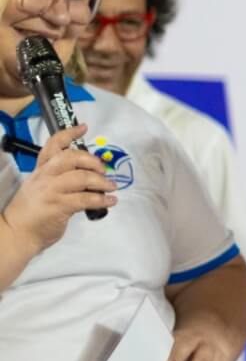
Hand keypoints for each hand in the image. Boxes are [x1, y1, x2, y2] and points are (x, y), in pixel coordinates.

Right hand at [0, 124, 115, 253]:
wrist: (18, 233)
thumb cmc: (32, 210)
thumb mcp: (40, 187)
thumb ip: (58, 177)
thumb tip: (88, 171)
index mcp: (41, 170)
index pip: (53, 146)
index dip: (68, 134)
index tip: (83, 127)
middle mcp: (45, 177)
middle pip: (71, 157)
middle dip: (92, 161)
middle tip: (103, 170)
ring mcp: (51, 191)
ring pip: (81, 178)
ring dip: (102, 182)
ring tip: (111, 187)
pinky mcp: (59, 207)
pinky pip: (86, 199)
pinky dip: (102, 199)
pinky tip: (110, 201)